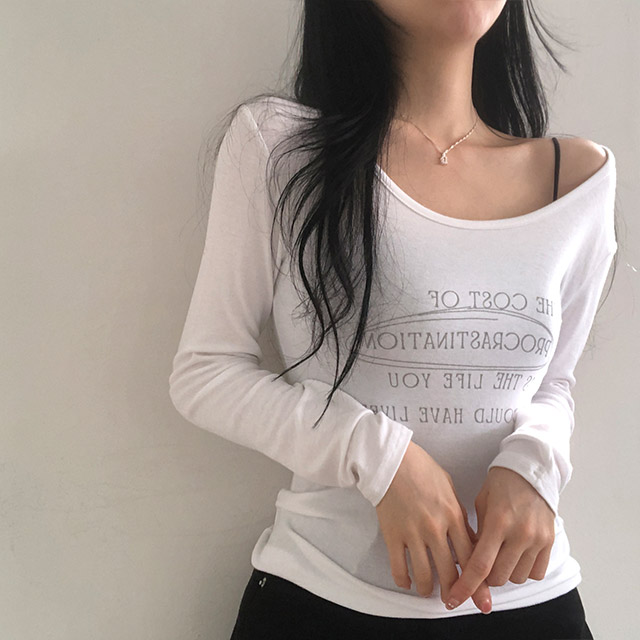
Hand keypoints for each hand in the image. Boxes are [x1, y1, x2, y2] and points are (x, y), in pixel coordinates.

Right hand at [376, 441, 491, 612]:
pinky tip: (408, 582)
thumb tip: (469, 541)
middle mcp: (435, 528)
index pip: (471, 558)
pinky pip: (398, 567)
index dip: (478, 582)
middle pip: (450, 573)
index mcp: (453, 515)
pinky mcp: (392, 534)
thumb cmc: (421, 469)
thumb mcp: (450, 488)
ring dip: (429, 590)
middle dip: (455, 593)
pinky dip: (404, 580)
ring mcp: (413, 533)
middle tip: (456, 601)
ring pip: (425, 575)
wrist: (392, 460)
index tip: (481, 597)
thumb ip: (460, 516)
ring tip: (430, 592)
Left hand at [445, 466, 555, 612]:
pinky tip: (516, 554)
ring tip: (500, 554)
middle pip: (498, 577)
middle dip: (485, 577)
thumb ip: (476, 532)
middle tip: (480, 563)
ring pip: (517, 577)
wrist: (531, 469)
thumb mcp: (481, 503)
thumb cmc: (501, 483)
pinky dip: (523, 570)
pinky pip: (536, 572)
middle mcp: (520, 533)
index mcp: (498, 522)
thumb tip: (468, 560)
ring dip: (505, 573)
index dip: (465, 586)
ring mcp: (537, 539)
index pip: (480, 564)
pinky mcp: (550, 541)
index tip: (454, 599)